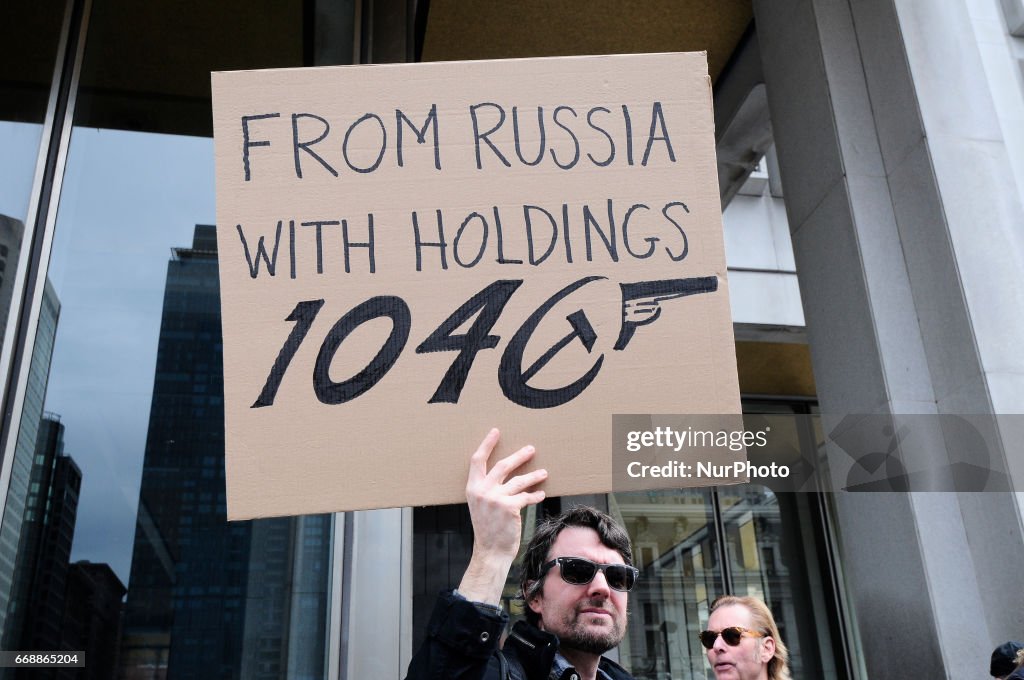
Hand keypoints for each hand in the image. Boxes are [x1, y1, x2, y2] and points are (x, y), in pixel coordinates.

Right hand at [458, 428, 546, 604]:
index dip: (487, 444)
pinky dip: (535, 495)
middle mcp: (482, 491)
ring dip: (533, 476)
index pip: (477, 460)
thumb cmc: (487, 528)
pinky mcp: (509, 507)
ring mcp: (496, 498)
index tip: (496, 431)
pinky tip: (541, 494)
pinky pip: (526, 496)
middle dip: (519, 456)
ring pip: (519, 481)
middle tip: (531, 449)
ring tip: (543, 473)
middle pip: (503, 465)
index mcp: (472, 488)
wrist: (490, 551)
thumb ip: (486, 489)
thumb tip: (504, 474)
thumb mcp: (479, 505)